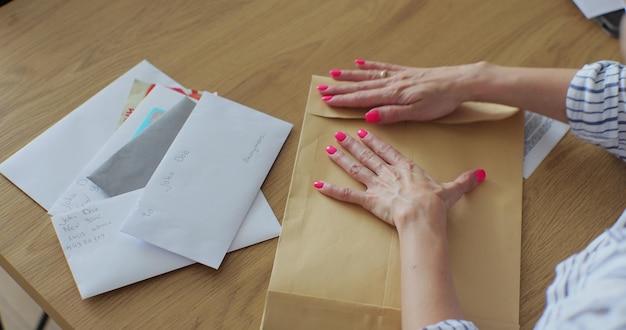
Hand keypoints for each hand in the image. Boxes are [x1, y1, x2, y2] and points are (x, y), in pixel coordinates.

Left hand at [313, 129, 484, 231]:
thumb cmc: (436, 203)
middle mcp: (388, 173)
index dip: (374, 141)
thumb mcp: (452, 189)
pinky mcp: (368, 200)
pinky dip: (332, 191)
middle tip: (339, 134)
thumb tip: (481, 174)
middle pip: (368, 155)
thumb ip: (464, 180)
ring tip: (329, 148)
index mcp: (406, 168)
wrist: (424, 214)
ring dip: (342, 159)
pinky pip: (348, 195)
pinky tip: (319, 185)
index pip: (387, 150)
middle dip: (353, 144)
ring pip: (356, 169)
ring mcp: (377, 185)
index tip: (363, 131)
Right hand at [318, 59, 483, 123]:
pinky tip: (360, 62)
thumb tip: (368, 116)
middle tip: (321, 89)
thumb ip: (391, 114)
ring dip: (349, 76)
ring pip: (368, 76)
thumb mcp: (416, 113)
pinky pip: (384, 67)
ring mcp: (399, 76)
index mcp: (393, 95)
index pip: (362, 99)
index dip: (343, 100)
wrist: (461, 82)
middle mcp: (392, 83)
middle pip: (360, 86)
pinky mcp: (407, 72)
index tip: (326, 101)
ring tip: (333, 74)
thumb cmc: (441, 101)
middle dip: (339, 89)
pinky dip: (370, 65)